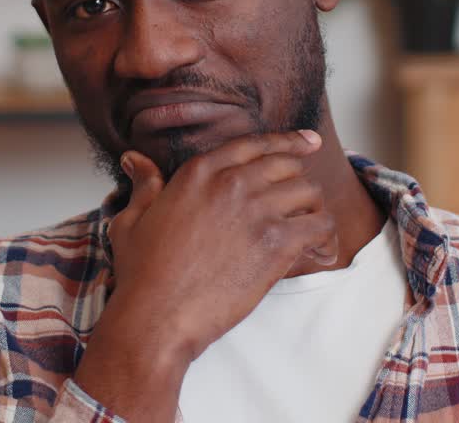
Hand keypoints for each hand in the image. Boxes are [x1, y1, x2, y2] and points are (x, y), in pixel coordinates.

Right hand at [71, 130, 336, 420]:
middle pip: (286, 165)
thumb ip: (144, 184)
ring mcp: (256, 211)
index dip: (287, 141)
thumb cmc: (141, 274)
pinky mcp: (276, 244)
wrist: (156, 316)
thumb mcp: (132, 220)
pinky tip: (321, 249)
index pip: (255, 144)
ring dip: (313, 209)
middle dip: (298, 180)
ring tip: (310, 228)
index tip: (308, 142)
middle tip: (304, 199)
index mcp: (199, 172)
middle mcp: (231, 183)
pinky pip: (320, 226)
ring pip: (308, 192)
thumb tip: (135, 158)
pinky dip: (326, 237)